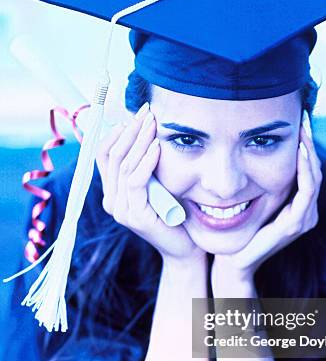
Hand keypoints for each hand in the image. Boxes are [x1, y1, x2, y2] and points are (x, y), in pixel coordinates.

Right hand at [96, 105, 204, 264]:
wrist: (185, 249)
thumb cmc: (175, 215)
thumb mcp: (159, 185)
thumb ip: (148, 167)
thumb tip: (148, 131)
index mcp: (113, 192)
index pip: (104, 154)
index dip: (117, 131)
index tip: (137, 113)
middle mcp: (112, 201)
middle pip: (112, 155)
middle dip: (130, 130)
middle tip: (147, 111)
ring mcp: (121, 210)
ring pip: (124, 166)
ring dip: (139, 140)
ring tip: (153, 123)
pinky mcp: (134, 216)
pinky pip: (135, 181)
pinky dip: (146, 161)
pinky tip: (157, 147)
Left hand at [212, 116, 321, 286]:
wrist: (233, 262)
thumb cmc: (240, 232)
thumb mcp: (254, 200)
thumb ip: (262, 182)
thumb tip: (254, 148)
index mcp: (299, 207)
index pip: (309, 170)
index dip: (307, 145)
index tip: (300, 120)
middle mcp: (306, 213)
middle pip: (315, 170)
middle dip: (310, 142)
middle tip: (304, 116)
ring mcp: (302, 219)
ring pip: (314, 178)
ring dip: (310, 152)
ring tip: (304, 129)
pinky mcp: (294, 225)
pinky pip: (306, 192)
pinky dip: (305, 170)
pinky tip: (300, 152)